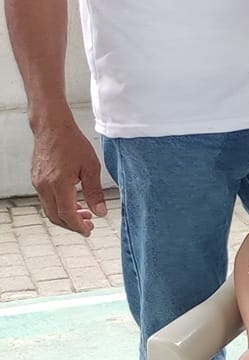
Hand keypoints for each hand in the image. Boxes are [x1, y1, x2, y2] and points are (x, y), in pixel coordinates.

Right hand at [29, 119, 106, 236]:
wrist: (52, 128)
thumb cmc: (73, 143)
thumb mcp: (91, 167)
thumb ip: (95, 192)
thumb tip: (100, 212)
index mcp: (59, 184)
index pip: (66, 214)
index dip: (78, 226)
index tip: (89, 231)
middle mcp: (44, 186)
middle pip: (55, 216)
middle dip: (72, 225)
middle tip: (88, 225)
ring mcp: (38, 183)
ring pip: (50, 209)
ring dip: (66, 216)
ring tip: (84, 214)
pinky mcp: (37, 179)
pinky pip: (46, 200)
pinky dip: (59, 206)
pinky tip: (74, 202)